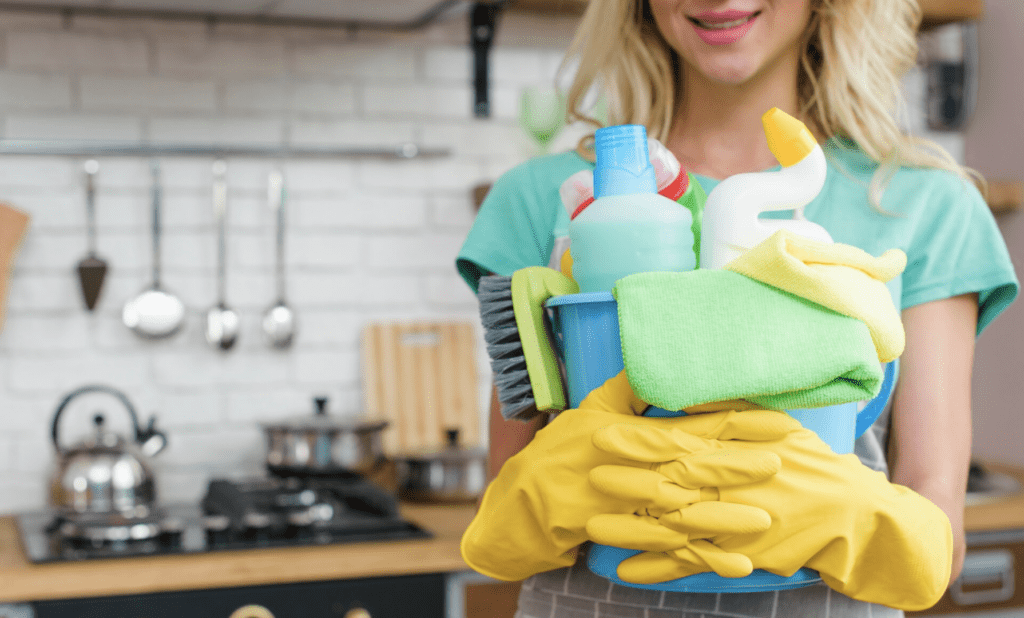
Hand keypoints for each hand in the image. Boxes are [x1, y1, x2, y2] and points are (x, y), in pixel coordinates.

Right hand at [460, 372, 796, 581]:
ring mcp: (631, 505)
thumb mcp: (589, 409)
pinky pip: (671, 548)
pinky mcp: (627, 535)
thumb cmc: (559, 451)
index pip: (694, 424)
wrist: (522, 501)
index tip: (774, 421)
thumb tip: (654, 362)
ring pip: (685, 510)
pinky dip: (704, 558)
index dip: (735, 423)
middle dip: (736, 466)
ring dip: (725, 517)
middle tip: (779, 464)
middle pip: (693, 467)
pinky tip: (736, 565)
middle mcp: (636, 469)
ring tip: (764, 520)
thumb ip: (627, 388)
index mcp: (635, 435)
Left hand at [588, 419, 952, 610]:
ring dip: (633, 529)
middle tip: (590, 478)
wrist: (851, 515)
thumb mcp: (776, 425)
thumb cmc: (808, 463)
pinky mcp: (740, 556)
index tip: (605, 434)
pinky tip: (627, 571)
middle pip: (673, 485)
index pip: (681, 443)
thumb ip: (729, 409)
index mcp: (737, 451)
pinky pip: (693, 563)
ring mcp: (735, 524)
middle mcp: (733, 487)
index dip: (642, 441)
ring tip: (594, 528)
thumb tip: (689, 390)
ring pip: (676, 527)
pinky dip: (661, 569)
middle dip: (630, 482)